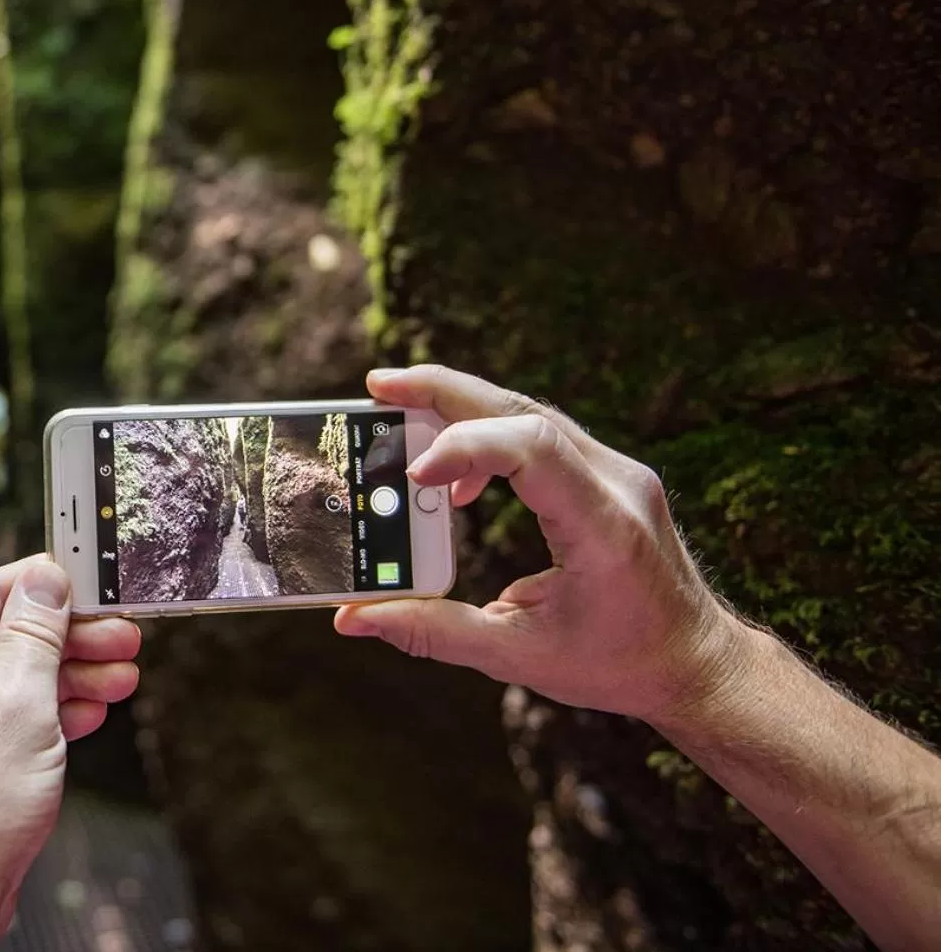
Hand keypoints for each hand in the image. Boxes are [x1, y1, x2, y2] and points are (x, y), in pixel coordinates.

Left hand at [0, 557, 140, 949]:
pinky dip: (45, 713)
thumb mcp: (20, 711)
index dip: (46, 586)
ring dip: (67, 677)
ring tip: (120, 678)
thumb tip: (45, 582)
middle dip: (68, 639)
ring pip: (7, 678)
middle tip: (123, 637)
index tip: (94, 580)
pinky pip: (1, 716)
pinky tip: (89, 711)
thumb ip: (35, 638)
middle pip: (1, 636)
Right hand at [336, 365, 742, 726]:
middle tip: (376, 387)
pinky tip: (453, 480)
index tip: (413, 477)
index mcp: (604, 527)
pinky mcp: (609, 474)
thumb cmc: (617, 664)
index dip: (465, 448)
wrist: (698, 662)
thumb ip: (434, 632)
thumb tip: (355, 620)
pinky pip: (541, 435)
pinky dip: (489, 439)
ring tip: (397, 413)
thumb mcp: (519, 657)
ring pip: (530, 412)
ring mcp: (618, 471)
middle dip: (443, 392)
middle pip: (523, 409)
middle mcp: (618, 484)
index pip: (532, 449)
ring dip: (461, 407)